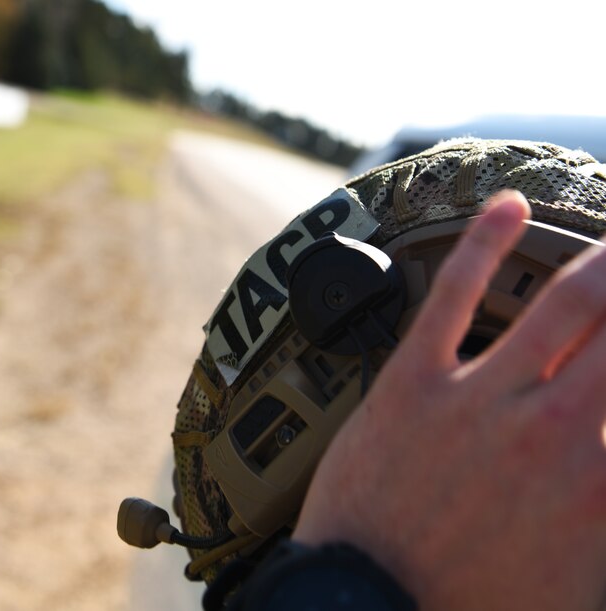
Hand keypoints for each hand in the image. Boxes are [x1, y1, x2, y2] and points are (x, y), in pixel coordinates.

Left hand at [293, 191, 605, 610]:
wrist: (372, 610)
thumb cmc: (475, 605)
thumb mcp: (583, 586)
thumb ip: (603, 515)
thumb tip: (603, 471)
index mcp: (604, 484)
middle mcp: (558, 429)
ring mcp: (482, 400)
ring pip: (567, 304)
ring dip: (603, 261)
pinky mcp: (412, 384)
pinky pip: (453, 297)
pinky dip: (484, 245)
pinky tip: (504, 207)